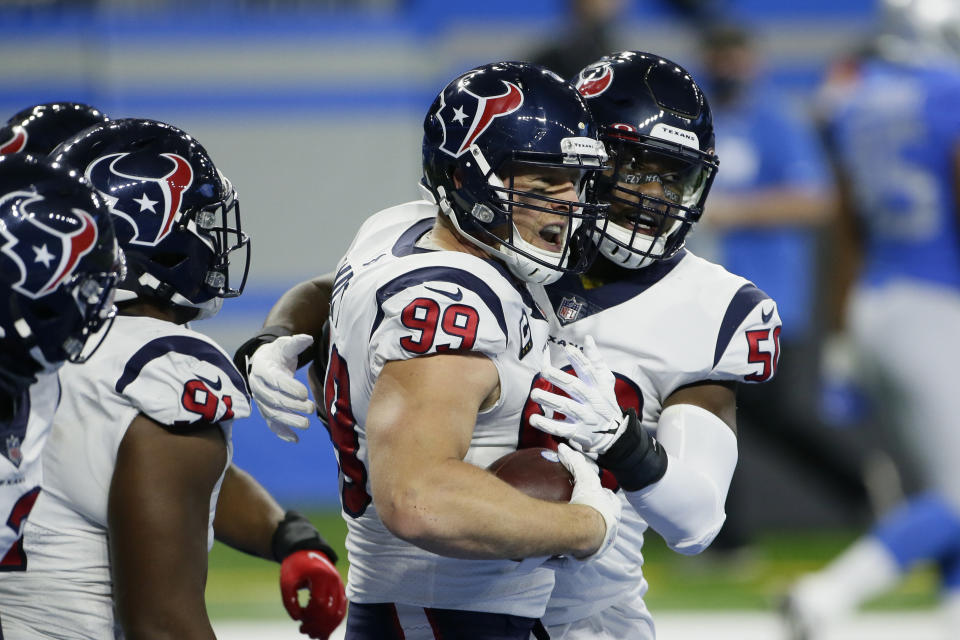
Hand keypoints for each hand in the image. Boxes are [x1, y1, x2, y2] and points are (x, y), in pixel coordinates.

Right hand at [248, 334, 315, 441]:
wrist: (263, 363)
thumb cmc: (277, 353)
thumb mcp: (285, 345)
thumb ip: (296, 343)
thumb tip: (307, 339)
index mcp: (263, 369)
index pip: (276, 381)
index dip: (289, 388)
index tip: (304, 393)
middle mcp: (258, 387)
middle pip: (274, 399)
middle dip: (293, 406)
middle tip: (311, 409)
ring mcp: (260, 401)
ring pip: (272, 414)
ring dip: (289, 421)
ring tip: (306, 424)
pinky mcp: (265, 411)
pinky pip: (271, 424)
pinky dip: (282, 433)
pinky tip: (295, 440)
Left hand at [280, 550, 346, 638]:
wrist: (306, 551)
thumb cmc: (294, 567)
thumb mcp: (286, 581)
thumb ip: (289, 600)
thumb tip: (297, 619)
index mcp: (321, 576)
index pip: (319, 603)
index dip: (309, 616)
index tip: (299, 619)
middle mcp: (334, 580)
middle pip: (331, 611)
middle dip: (318, 625)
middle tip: (302, 630)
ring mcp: (339, 585)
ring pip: (339, 612)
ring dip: (327, 627)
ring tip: (312, 634)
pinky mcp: (340, 589)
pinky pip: (341, 609)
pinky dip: (333, 622)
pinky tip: (323, 631)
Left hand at [529, 336, 626, 456]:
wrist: (616, 435)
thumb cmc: (606, 403)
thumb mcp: (606, 382)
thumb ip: (596, 361)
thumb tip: (588, 338)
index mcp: (598, 387)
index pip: (589, 371)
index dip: (579, 359)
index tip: (567, 348)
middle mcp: (592, 401)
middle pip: (575, 388)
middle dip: (559, 378)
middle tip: (544, 371)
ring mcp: (585, 418)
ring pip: (566, 407)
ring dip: (549, 400)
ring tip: (534, 393)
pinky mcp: (578, 433)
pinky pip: (561, 429)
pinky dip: (547, 424)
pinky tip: (534, 418)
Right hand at [557, 444, 620, 559]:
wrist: (586, 532)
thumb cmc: (590, 504)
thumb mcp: (585, 478)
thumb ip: (575, 462)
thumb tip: (563, 449)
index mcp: (611, 513)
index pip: (611, 502)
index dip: (604, 498)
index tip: (595, 495)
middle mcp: (607, 532)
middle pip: (601, 525)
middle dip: (594, 522)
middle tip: (577, 517)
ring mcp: (596, 548)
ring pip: (588, 545)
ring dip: (578, 542)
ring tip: (563, 538)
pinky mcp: (583, 560)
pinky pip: (571, 560)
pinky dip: (561, 558)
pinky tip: (549, 556)